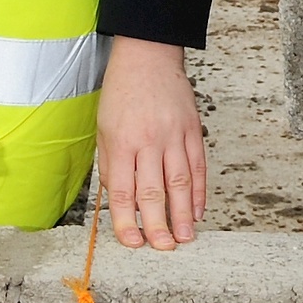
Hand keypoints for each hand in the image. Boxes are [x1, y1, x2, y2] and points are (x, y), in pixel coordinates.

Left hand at [96, 37, 206, 249]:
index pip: (123, 192)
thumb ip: (111, 164)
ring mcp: (173, 135)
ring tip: (185, 238)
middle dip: (158, 225)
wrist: (148, 54)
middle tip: (163, 248)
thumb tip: (120, 199)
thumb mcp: (104, 127)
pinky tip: (198, 211)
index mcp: (121, 141)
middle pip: (154, 192)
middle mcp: (148, 140)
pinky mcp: (192, 129)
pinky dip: (199, 191)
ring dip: (183, 214)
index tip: (132, 241)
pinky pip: (197, 166)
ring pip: (179, 183)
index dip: (127, 221)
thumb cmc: (122, 91)